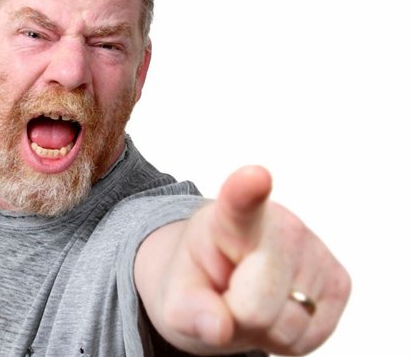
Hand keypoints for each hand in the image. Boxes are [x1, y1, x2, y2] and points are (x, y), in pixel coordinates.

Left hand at [135, 166, 350, 354]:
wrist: (223, 280)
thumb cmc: (198, 283)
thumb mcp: (175, 300)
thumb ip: (188, 312)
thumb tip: (219, 328)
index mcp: (228, 219)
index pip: (239, 205)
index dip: (246, 192)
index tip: (254, 176)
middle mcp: (281, 226)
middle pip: (257, 308)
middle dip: (238, 320)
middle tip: (227, 300)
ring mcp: (316, 251)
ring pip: (289, 328)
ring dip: (266, 331)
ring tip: (251, 302)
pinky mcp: (340, 282)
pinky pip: (312, 337)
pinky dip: (290, 338)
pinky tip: (277, 309)